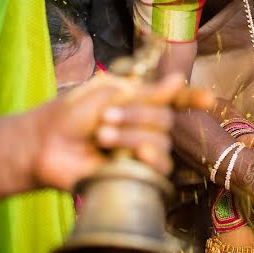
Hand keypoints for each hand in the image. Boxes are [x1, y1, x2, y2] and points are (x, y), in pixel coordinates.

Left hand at [32, 73, 212, 191]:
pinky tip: (133, 155)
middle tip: (106, 117)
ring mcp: (141, 150)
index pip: (174, 100)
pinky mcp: (137, 173)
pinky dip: (149, 159)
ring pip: (161, 142)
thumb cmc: (70, 116)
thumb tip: (178, 79)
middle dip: (139, 116)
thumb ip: (146, 93)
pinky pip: (160, 167)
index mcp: (139, 101)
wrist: (45, 146)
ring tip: (102, 137)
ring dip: (133, 136)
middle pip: (166, 120)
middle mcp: (144, 125)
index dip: (192, 99)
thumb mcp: (108, 95)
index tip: (208, 100)